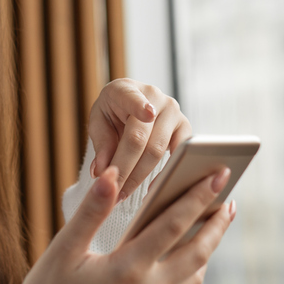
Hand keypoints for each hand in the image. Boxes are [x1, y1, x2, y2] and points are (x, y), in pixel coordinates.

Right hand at [18, 165, 236, 283]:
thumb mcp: (64, 250)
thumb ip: (92, 211)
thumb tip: (112, 175)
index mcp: (127, 269)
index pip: (174, 224)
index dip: (198, 197)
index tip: (219, 175)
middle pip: (197, 252)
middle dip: (216, 224)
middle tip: (229, 200)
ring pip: (194, 276)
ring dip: (207, 248)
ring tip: (212, 226)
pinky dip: (193, 272)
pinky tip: (189, 259)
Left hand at [87, 80, 191, 202]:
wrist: (131, 107)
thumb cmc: (112, 115)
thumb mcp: (99, 123)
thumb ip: (101, 144)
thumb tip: (101, 171)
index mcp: (126, 89)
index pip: (132, 98)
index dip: (140, 105)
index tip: (148, 114)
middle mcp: (154, 96)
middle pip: (140, 138)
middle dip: (124, 169)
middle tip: (112, 192)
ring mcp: (173, 111)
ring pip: (157, 150)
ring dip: (139, 176)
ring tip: (124, 194)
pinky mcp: (185, 128)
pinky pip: (178, 155)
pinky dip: (165, 173)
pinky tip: (153, 189)